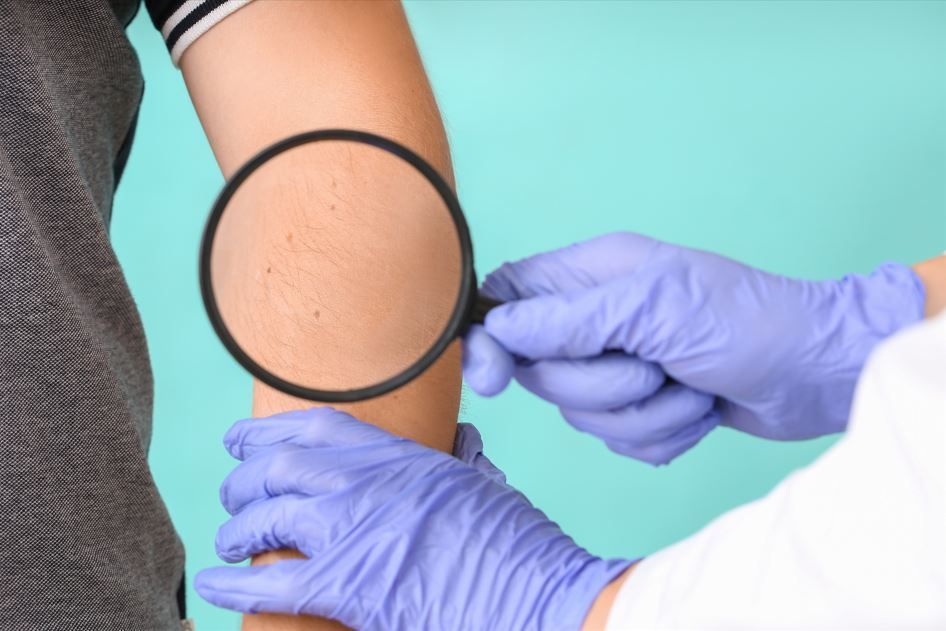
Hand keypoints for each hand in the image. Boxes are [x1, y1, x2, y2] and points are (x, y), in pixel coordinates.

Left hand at [194, 408, 630, 629]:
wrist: (533, 591)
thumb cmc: (515, 542)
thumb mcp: (482, 483)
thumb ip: (457, 459)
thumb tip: (462, 441)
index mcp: (398, 455)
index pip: (316, 427)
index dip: (269, 431)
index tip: (242, 439)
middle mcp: (364, 483)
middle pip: (279, 468)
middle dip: (244, 481)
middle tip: (232, 494)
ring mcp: (351, 531)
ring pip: (265, 518)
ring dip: (237, 529)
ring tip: (230, 539)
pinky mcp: (346, 586)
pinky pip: (270, 584)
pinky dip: (233, 585)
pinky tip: (213, 584)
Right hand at [464, 232, 924, 461]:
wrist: (815, 373)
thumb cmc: (742, 322)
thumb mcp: (653, 307)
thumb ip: (568, 318)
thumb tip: (496, 330)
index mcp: (591, 275)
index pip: (508, 299)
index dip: (491, 341)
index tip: (496, 378)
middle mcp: (597, 318)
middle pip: (542, 371)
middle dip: (601, 385)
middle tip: (653, 366)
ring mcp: (620, 365)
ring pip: (581, 414)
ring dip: (642, 413)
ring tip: (688, 387)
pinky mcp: (644, 408)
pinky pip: (618, 441)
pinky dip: (661, 434)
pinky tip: (699, 409)